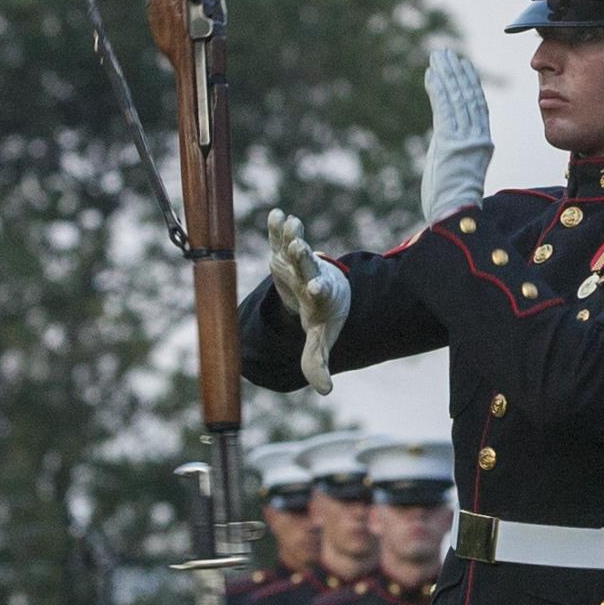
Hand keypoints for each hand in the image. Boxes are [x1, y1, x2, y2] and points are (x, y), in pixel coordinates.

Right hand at [261, 208, 351, 395]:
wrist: (326, 291)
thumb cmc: (323, 316)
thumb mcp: (321, 339)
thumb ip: (318, 361)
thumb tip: (325, 390)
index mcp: (320, 298)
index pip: (320, 293)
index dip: (318, 289)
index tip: (316, 287)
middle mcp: (311, 276)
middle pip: (308, 266)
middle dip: (303, 257)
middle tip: (300, 247)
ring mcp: (299, 262)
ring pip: (296, 247)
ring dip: (293, 236)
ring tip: (291, 222)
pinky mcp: (286, 252)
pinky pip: (282, 237)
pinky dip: (279, 226)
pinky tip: (277, 213)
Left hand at [420, 46, 494, 224]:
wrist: (455, 217)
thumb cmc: (452, 202)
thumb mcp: (454, 168)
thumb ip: (451, 147)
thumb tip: (442, 135)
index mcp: (482, 144)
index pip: (477, 106)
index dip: (470, 83)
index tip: (462, 65)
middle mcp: (477, 138)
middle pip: (468, 97)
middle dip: (456, 73)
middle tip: (445, 53)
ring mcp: (465, 140)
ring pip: (458, 99)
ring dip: (447, 75)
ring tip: (438, 57)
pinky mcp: (451, 143)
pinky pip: (445, 109)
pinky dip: (438, 90)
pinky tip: (431, 76)